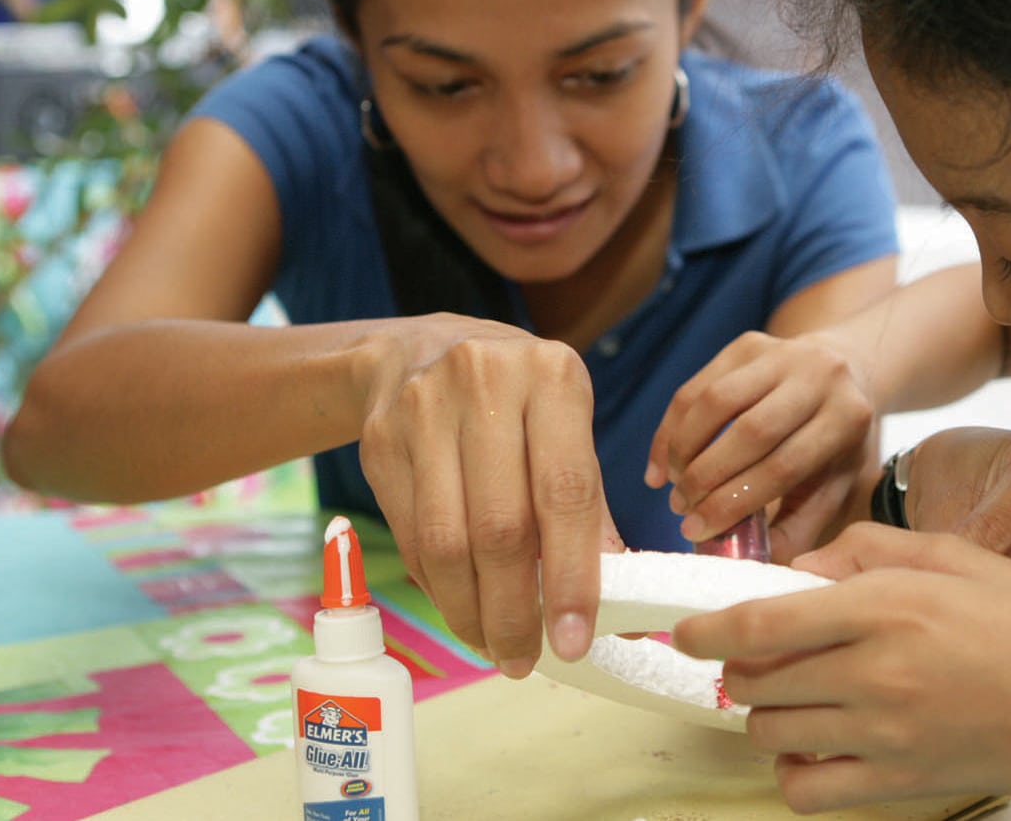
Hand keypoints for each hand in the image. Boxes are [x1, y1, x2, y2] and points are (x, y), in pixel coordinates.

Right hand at [355, 313, 622, 678]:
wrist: (419, 351)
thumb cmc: (516, 403)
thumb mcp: (566, 430)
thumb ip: (592, 514)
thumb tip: (629, 608)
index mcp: (553, 377)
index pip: (566, 492)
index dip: (572, 576)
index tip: (574, 640)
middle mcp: (486, 383)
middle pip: (501, 526)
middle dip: (515, 609)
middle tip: (525, 660)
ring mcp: (424, 409)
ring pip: (447, 540)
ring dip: (471, 610)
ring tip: (494, 646)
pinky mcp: (380, 440)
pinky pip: (411, 537)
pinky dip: (438, 589)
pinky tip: (461, 609)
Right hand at [647, 330, 874, 560]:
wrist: (847, 368)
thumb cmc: (835, 442)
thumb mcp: (834, 484)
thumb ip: (798, 525)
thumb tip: (754, 565)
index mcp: (847, 418)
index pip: (784, 465)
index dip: (735, 501)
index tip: (698, 530)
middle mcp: (819, 377)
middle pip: (750, 432)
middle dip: (706, 477)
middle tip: (681, 511)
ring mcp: (782, 353)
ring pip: (716, 401)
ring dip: (683, 449)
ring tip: (672, 486)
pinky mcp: (748, 343)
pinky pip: (697, 386)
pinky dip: (672, 427)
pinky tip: (662, 461)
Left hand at [674, 523, 1010, 814]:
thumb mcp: (964, 557)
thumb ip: (876, 548)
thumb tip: (808, 563)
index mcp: (891, 606)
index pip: (762, 621)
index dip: (707, 627)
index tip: (686, 628)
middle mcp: (877, 672)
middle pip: (755, 680)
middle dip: (745, 666)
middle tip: (768, 655)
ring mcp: (884, 736)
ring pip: (771, 733)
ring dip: (769, 713)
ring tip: (801, 696)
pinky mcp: (899, 785)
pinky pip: (806, 790)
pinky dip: (796, 771)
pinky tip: (820, 747)